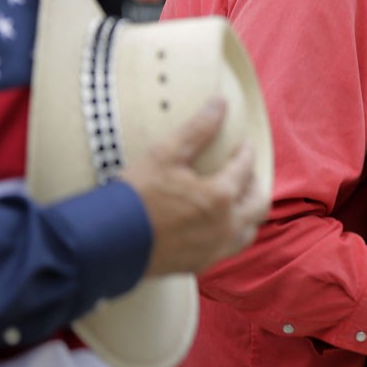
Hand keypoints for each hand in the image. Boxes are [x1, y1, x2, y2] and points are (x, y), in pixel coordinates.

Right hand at [121, 100, 270, 276]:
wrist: (108, 243)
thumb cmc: (136, 196)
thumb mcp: (166, 154)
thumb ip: (198, 128)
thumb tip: (221, 103)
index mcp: (220, 197)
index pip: (245, 169)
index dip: (246, 152)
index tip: (244, 144)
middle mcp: (224, 226)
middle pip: (258, 204)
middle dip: (255, 184)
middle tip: (245, 171)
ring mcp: (213, 249)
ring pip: (247, 231)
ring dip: (247, 212)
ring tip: (236, 199)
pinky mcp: (198, 264)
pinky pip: (228, 248)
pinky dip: (231, 232)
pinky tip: (216, 224)